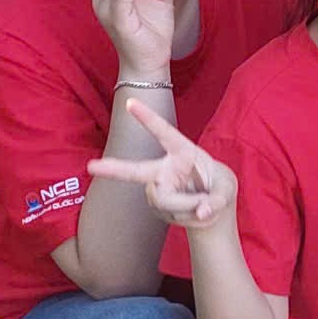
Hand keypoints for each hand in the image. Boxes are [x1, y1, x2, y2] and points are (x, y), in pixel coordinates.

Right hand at [90, 101, 239, 228]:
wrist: (212, 206)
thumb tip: (202, 213)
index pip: (164, 132)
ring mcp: (158, 187)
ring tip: (203, 206)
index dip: (147, 117)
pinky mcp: (156, 204)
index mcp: (183, 152)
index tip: (129, 101)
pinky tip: (193, 213)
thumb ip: (217, 201)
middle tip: (91, 167)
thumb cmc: (219, 187)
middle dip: (112, 169)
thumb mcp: (226, 191)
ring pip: (162, 200)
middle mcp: (165, 168)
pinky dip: (185, 217)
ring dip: (185, 207)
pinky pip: (167, 213)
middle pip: (136, 170)